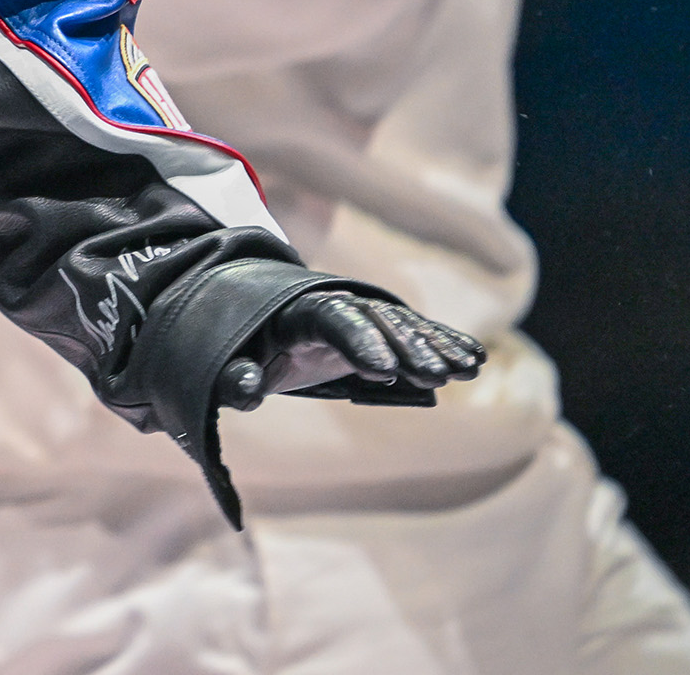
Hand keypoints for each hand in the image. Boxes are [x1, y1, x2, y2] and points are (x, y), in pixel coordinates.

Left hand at [217, 291, 485, 410]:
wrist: (239, 314)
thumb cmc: (228, 346)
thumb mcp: (216, 364)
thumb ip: (229, 377)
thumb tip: (246, 386)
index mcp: (291, 311)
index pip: (330, 318)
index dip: (358, 341)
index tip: (383, 372)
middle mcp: (329, 303)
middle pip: (374, 320)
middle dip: (406, 347)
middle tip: (439, 377)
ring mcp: (354, 313)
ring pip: (399, 324)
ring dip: (434, 345)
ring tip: (467, 369)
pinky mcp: (372, 327)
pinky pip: (410, 331)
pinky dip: (439, 342)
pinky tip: (474, 358)